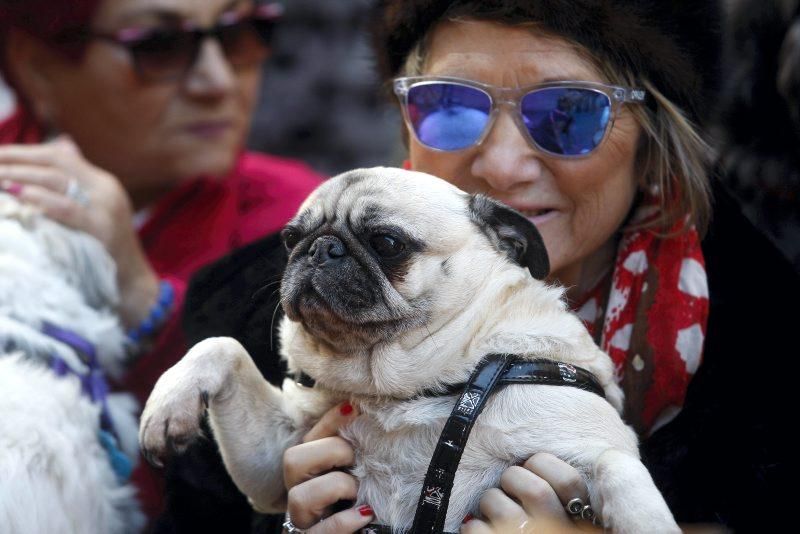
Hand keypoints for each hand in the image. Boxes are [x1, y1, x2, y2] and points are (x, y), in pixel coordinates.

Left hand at [0, 136, 158, 327]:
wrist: (131, 283)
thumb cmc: (104, 250)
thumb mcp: (92, 213)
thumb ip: (75, 185)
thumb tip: (60, 147)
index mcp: (103, 183)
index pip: (60, 156)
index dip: (26, 153)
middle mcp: (106, 190)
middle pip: (57, 164)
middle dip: (18, 161)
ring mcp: (106, 209)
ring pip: (59, 181)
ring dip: (23, 176)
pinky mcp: (102, 230)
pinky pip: (69, 209)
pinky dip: (44, 199)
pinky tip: (21, 195)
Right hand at [282, 402, 374, 532]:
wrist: (359, 528)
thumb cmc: (358, 500)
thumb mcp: (356, 470)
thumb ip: (355, 448)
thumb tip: (362, 411)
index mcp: (308, 471)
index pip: (308, 438)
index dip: (329, 421)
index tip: (353, 408)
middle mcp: (299, 492)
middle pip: (292, 460)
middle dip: (329, 452)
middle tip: (355, 460)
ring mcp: (303, 520)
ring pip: (298, 498)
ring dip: (335, 487)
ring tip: (358, 491)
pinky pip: (319, 532)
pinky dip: (343, 521)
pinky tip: (364, 514)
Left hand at [462, 453, 599, 532]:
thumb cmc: (551, 533)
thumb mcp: (573, 526)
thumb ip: (570, 503)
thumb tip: (547, 465)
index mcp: (578, 524)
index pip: (568, 480)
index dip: (545, 464)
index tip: (534, 468)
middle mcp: (555, 532)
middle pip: (533, 487)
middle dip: (513, 478)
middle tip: (510, 487)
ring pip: (497, 501)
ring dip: (490, 501)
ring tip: (494, 512)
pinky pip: (476, 528)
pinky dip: (474, 527)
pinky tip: (480, 530)